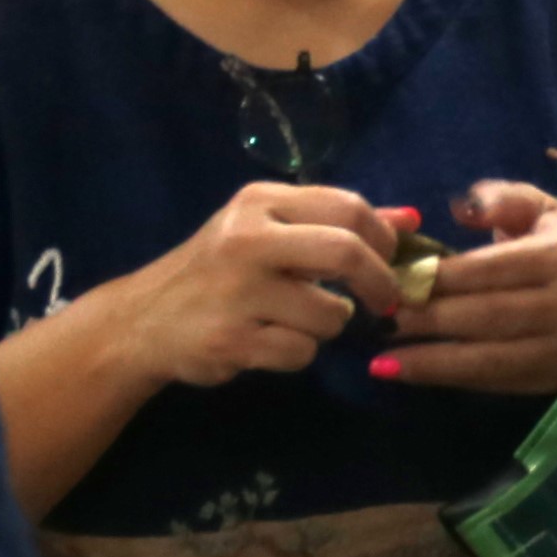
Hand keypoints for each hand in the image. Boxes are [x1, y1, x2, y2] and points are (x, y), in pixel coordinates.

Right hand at [117, 181, 414, 391]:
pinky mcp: (232, 339)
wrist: (145, 319)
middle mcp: (248, 239)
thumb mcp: (271, 231)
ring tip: (297, 320)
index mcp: (260, 203)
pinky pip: (302, 351)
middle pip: (346, 253)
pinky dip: (298, 353)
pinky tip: (269, 342)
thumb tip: (411, 218)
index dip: (384, 240)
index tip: (390, 261)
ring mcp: (238, 292)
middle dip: (379, 283)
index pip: (348, 208)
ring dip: (330, 325)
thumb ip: (339, 224)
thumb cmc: (220, 270)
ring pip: (330, 313)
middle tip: (384, 302)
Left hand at [381, 180, 556, 395]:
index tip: (395, 278)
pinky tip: (411, 375)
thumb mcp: (545, 211)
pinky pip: (493, 381)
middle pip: (484, 316)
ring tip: (381, 360)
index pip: (489, 269)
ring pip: (487, 358)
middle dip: (427, 320)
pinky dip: (450, 379)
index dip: (439, 277)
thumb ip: (502, 199)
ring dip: (430, 361)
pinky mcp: (549, 379)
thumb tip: (458, 208)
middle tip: (379, 317)